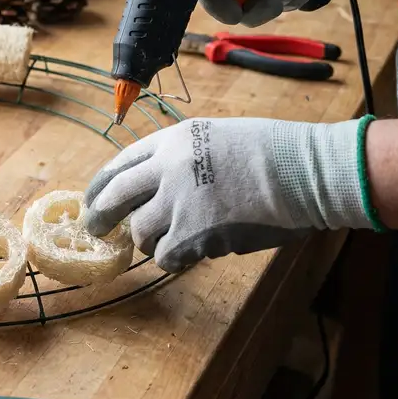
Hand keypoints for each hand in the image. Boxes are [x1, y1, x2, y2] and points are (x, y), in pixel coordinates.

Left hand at [82, 117, 368, 272]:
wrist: (305, 170)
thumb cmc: (274, 153)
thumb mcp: (217, 138)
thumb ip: (183, 158)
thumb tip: (157, 186)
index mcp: (172, 140)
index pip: (120, 164)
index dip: (101, 185)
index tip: (92, 199)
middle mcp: (167, 168)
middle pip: (114, 197)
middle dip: (100, 217)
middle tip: (94, 230)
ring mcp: (178, 201)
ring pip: (141, 233)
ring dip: (150, 242)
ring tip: (168, 243)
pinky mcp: (194, 233)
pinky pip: (167, 256)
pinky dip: (174, 260)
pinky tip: (189, 255)